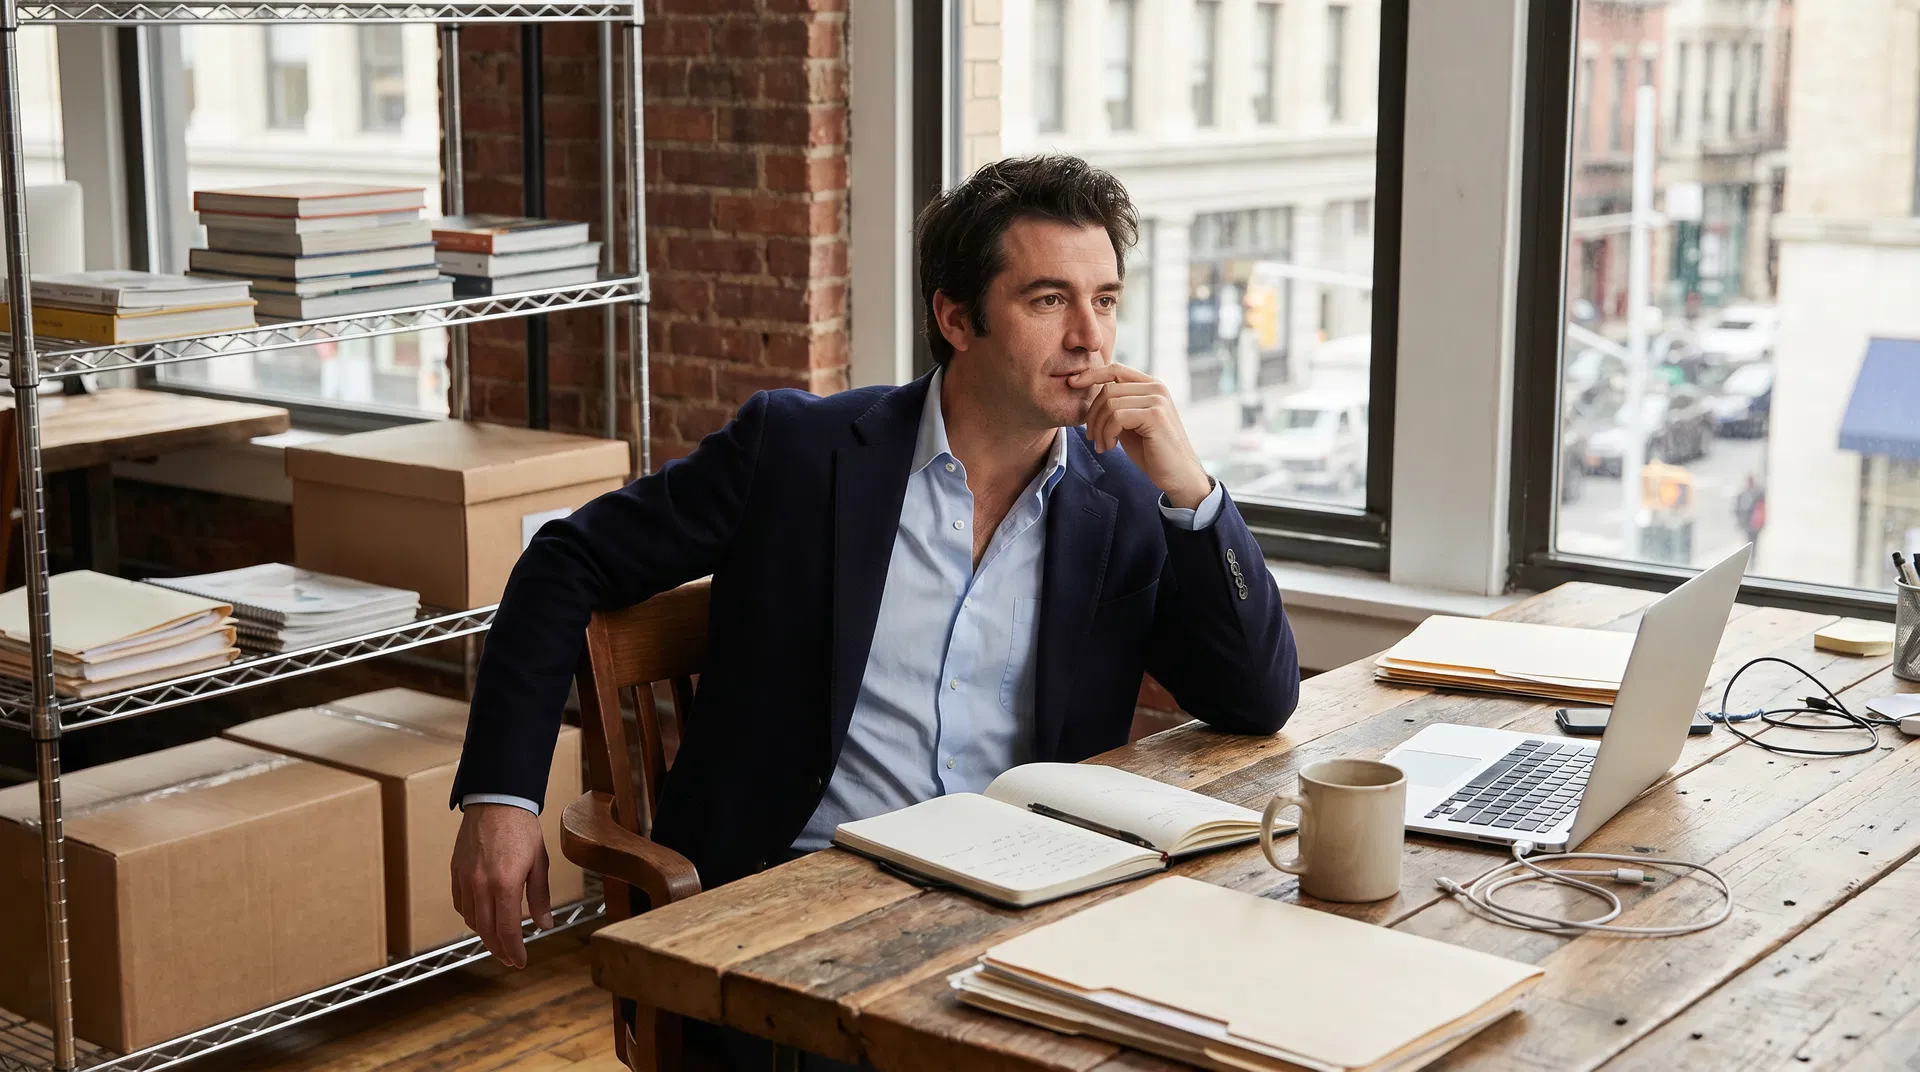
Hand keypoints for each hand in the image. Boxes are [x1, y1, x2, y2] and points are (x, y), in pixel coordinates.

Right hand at [451, 803, 553, 967]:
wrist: (496, 801)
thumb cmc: (522, 830)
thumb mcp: (539, 863)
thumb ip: (539, 897)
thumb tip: (543, 925)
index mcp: (505, 884)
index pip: (507, 930)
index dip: (514, 950)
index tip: (520, 962)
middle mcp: (481, 885)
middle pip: (487, 930)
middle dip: (500, 949)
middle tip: (510, 959)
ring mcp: (465, 879)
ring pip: (471, 920)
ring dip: (485, 935)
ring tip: (499, 941)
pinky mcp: (456, 872)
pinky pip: (460, 904)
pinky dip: (471, 917)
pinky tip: (482, 919)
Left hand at [1067, 363, 1211, 508]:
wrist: (1177, 475)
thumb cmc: (1152, 451)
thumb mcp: (1130, 423)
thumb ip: (1117, 406)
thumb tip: (1091, 391)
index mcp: (1151, 385)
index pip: (1116, 369)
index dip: (1091, 374)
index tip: (1072, 383)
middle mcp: (1156, 387)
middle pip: (1108, 389)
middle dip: (1093, 415)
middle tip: (1092, 437)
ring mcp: (1157, 399)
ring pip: (1110, 404)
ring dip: (1099, 428)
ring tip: (1103, 445)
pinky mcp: (1155, 415)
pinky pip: (1116, 417)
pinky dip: (1107, 433)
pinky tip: (1111, 447)